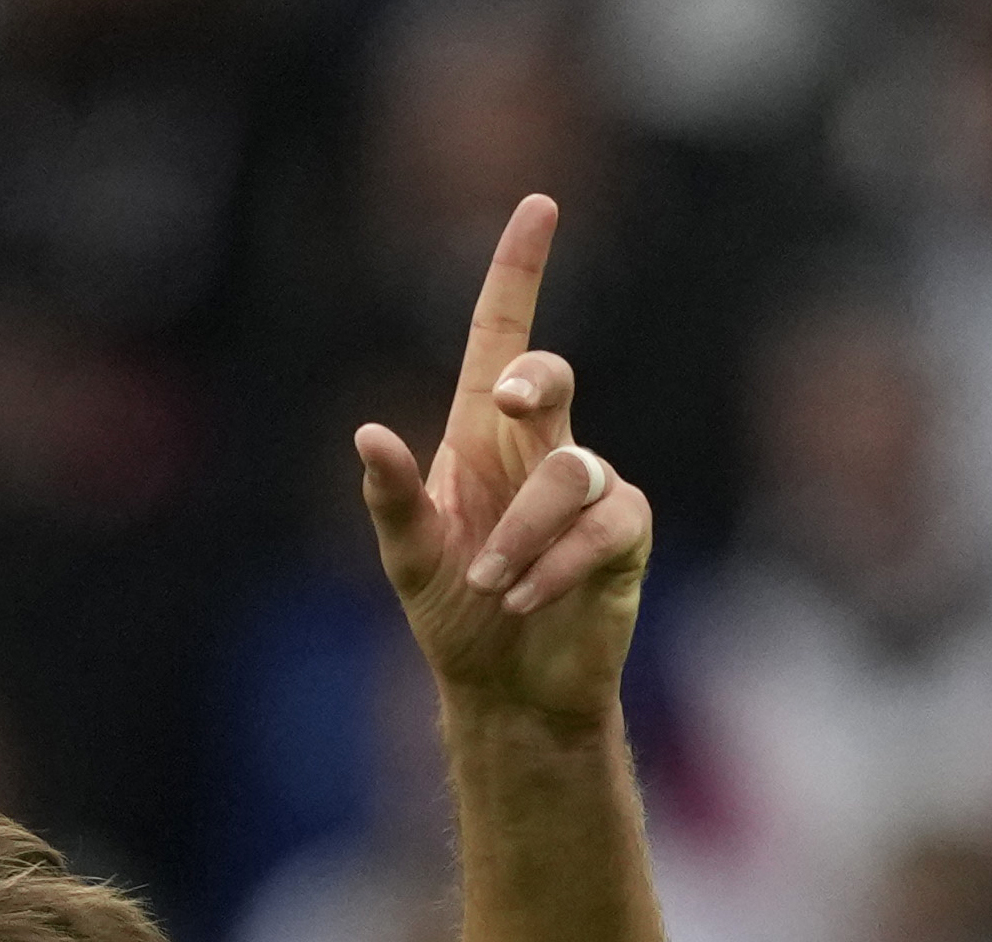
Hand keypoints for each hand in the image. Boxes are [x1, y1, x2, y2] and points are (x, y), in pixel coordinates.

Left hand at [356, 194, 651, 731]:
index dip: (520, 271)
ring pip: (571, 470)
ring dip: (521, 531)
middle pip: (550, 379)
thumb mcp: (408, 557)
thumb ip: (390, 499)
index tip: (537, 205)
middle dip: (533, 380)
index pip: (504, 336)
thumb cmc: (454, 611)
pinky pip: (602, 526)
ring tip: (488, 583)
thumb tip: (367, 434)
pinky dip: (554, 563)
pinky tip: (520, 596)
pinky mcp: (624, 536)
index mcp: (484, 435)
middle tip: (505, 402)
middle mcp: (542, 447)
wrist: (504, 687)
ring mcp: (590, 488)